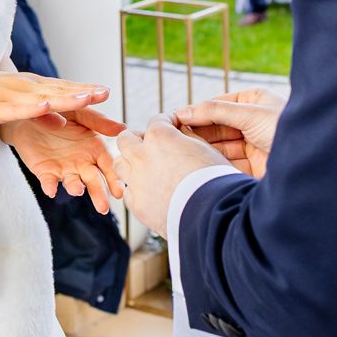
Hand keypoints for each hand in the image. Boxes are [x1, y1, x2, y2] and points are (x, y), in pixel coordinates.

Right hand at [0, 72, 109, 127]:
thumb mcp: (17, 104)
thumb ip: (40, 112)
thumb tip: (62, 120)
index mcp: (31, 87)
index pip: (63, 88)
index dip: (85, 91)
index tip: (107, 93)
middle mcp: (26, 87)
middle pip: (59, 90)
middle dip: (84, 93)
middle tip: (107, 94)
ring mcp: (12, 95)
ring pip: (43, 97)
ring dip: (66, 98)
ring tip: (87, 98)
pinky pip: (17, 109)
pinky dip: (33, 108)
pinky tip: (47, 107)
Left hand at [3, 111, 124, 213]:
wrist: (32, 112)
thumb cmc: (61, 111)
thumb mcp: (81, 113)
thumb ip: (99, 121)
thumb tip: (124, 129)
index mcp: (95, 148)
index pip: (108, 167)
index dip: (114, 179)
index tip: (119, 192)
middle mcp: (82, 162)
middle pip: (93, 180)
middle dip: (99, 194)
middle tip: (103, 207)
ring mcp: (64, 169)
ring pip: (73, 183)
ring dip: (75, 188)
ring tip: (78, 190)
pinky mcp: (45, 171)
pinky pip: (48, 181)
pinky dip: (50, 186)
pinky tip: (51, 190)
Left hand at [113, 114, 230, 238]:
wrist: (213, 216)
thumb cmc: (216, 180)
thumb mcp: (207, 148)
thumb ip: (188, 136)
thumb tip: (180, 131)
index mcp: (160, 137)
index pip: (157, 121)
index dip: (167, 123)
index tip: (172, 127)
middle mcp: (142, 156)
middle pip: (126, 139)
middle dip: (138, 139)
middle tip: (151, 146)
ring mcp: (136, 180)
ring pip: (120, 164)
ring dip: (130, 163)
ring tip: (145, 169)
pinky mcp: (136, 204)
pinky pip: (128, 192)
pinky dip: (136, 190)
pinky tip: (149, 193)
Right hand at [174, 88, 284, 177]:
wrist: (317, 162)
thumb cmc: (289, 129)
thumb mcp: (250, 114)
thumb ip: (216, 111)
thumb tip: (184, 110)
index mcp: (254, 102)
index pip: (217, 105)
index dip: (196, 112)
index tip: (174, 120)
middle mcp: (253, 122)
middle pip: (217, 126)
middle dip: (198, 132)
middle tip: (175, 138)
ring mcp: (253, 145)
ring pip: (221, 146)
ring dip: (204, 148)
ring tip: (183, 152)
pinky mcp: (254, 167)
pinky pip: (228, 163)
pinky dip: (214, 163)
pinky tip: (200, 164)